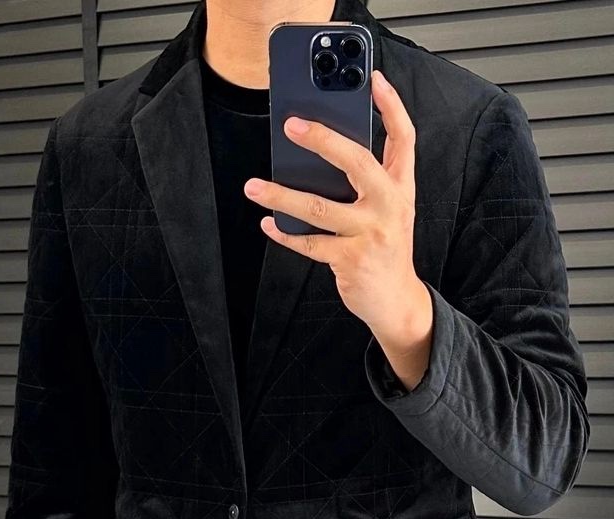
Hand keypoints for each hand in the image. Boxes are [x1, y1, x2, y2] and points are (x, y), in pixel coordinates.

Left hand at [243, 67, 432, 373]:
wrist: (396, 301)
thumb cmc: (385, 249)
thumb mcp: (388, 210)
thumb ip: (366, 183)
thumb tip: (317, 155)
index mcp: (401, 188)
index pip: (403, 138)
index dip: (391, 106)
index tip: (373, 79)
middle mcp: (389, 206)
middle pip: (357, 162)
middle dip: (323, 139)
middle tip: (292, 125)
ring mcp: (371, 234)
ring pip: (319, 208)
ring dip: (281, 196)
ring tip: (254, 187)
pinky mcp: (351, 260)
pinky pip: (310, 243)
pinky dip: (286, 234)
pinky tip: (269, 224)